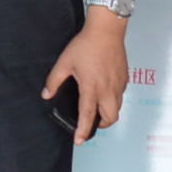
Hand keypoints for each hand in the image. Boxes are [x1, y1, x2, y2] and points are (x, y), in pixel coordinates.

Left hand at [47, 15, 129, 142]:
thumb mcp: (64, 62)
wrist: (107, 30)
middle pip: (109, 119)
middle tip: (90, 124)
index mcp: (91, 87)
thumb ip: (54, 80)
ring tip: (97, 110)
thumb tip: (47, 94)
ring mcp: (118, 85)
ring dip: (108, 114)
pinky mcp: (125, 78)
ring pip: (117, 109)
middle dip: (100, 126)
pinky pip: (120, 96)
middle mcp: (107, 89)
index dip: (83, 130)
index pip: (88, 115)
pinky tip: (104, 93)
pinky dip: (113, 101)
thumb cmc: (86, 44)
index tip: (79, 141)